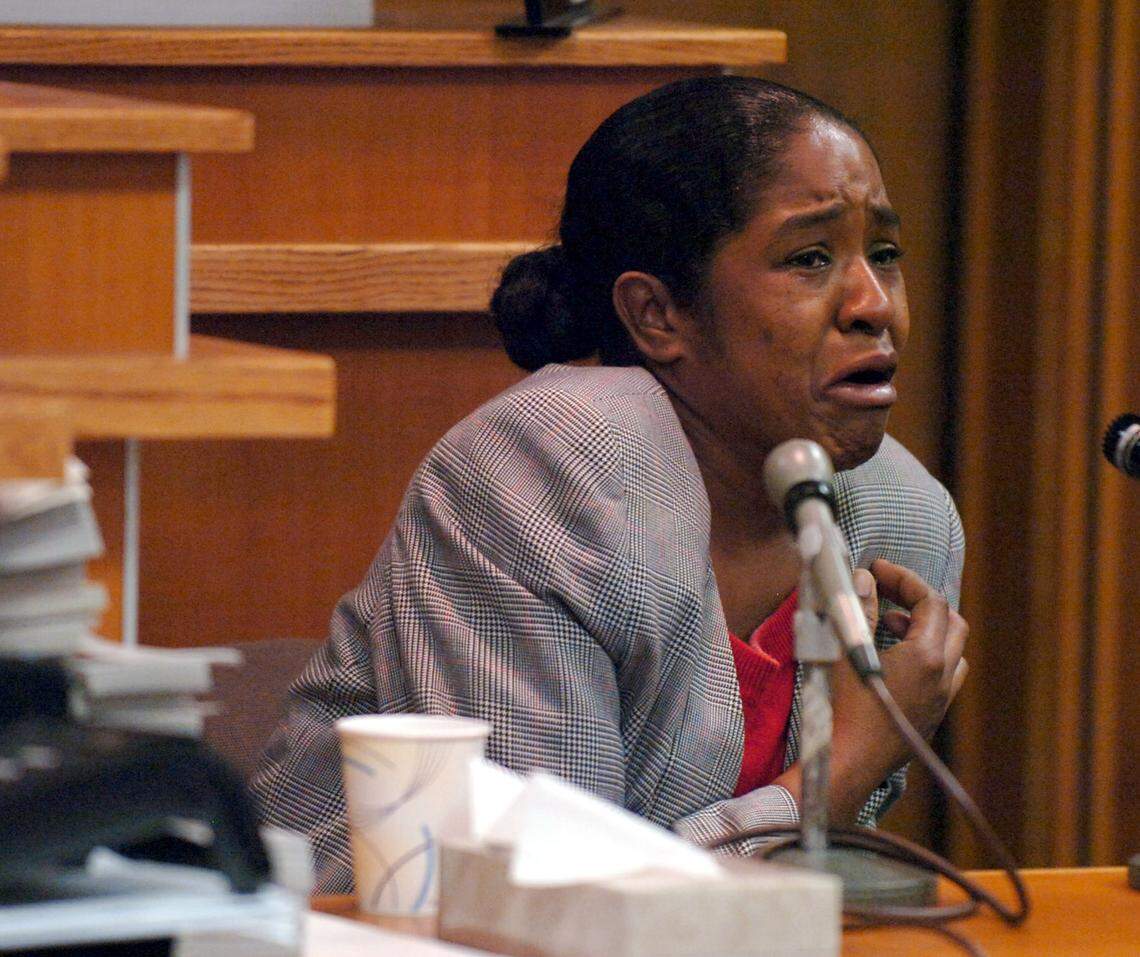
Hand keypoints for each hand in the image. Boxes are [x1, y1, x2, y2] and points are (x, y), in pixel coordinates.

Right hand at [810, 558, 967, 822]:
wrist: (845, 765)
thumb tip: (865, 579)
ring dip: (926, 630)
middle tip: (886, 594)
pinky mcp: (930, 718)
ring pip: (952, 651)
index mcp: (926, 657)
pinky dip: (925, 657)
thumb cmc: (841, 708)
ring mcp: (941, 701)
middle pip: (950, 622)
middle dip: (919, 601)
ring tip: (888, 627)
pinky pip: (943, 676)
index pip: (931, 601)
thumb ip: (859, 609)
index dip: (905, 578)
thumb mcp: (845, 650)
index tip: (878, 569)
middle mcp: (943, 678)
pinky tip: (892, 662)